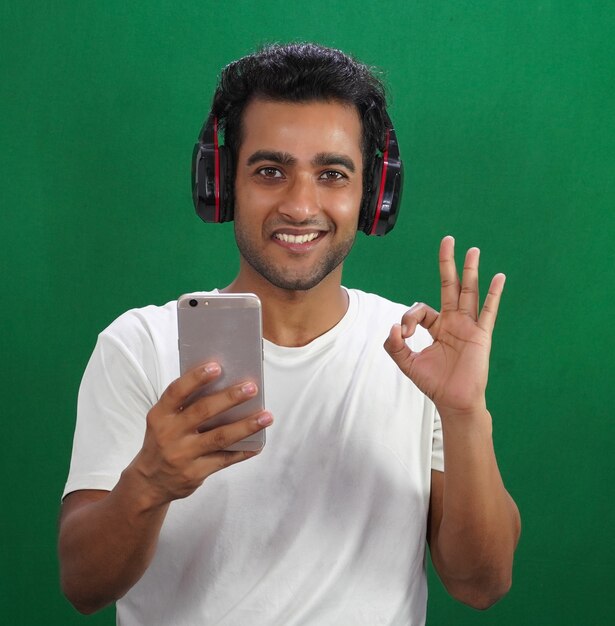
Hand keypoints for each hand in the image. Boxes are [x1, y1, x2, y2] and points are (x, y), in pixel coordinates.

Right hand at [129, 362, 272, 505]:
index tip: (217, 367)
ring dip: (246, 426)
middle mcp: (169, 434)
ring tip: (266, 416)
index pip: (177, 392)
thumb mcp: (165, 420)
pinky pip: (224, 460)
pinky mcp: (195, 473)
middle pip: (203, 412)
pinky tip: (258, 443)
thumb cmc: (165, 440)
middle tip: (251, 388)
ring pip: (219, 437)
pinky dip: (243, 451)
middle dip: (230, 398)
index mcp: (160, 415)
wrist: (150, 481)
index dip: (196, 378)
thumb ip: (187, 404)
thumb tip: (226, 384)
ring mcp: (182, 455)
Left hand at [384, 236, 504, 417]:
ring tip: (473, 250)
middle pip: (449, 286)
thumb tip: (393, 326)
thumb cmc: (434, 383)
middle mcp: (453, 321)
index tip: (403, 334)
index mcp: (436, 326)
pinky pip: (487, 311)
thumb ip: (395, 346)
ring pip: (469, 293)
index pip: (420, 309)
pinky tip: (498, 278)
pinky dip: (493, 295)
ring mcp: (468, 326)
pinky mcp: (480, 335)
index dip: (408, 317)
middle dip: (447, 264)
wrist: (454, 402)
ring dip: (470, 271)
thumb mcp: (408, 363)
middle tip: (447, 240)